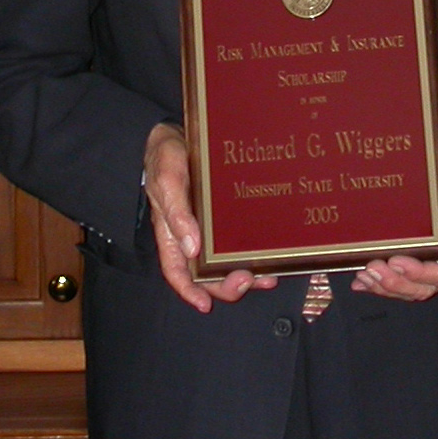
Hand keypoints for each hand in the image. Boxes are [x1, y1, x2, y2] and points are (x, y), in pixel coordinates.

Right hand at [143, 122, 276, 313]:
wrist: (178, 133)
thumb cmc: (165, 158)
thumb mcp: (167, 182)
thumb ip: (176, 213)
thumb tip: (191, 248)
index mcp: (170, 233)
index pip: (176, 271)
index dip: (189, 291)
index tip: (205, 305)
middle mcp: (191, 236)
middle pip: (206, 274)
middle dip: (226, 285)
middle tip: (247, 280)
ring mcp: (209, 228)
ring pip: (227, 263)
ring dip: (246, 275)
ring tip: (268, 277)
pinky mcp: (225, 216)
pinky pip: (240, 241)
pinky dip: (255, 253)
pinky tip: (271, 256)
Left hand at [349, 164, 437, 300]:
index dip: (419, 273)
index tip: (397, 262)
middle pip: (422, 288)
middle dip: (396, 282)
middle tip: (374, 268)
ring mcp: (428, 267)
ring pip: (408, 288)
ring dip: (384, 286)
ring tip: (366, 274)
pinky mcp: (412, 264)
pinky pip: (397, 281)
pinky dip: (378, 285)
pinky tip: (361, 281)